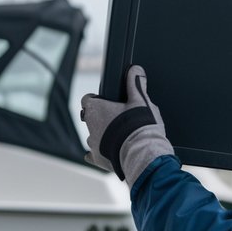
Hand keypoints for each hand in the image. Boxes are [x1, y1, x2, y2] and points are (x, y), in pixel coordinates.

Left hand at [80, 66, 173, 185]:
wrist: (144, 155)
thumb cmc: (141, 127)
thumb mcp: (142, 101)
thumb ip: (136, 84)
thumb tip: (135, 70)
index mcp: (97, 109)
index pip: (87, 99)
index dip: (97, 99)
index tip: (107, 101)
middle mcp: (90, 127)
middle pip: (91, 118)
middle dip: (102, 118)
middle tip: (118, 119)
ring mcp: (93, 144)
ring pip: (93, 136)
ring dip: (102, 135)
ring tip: (120, 136)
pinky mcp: (98, 160)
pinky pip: (93, 155)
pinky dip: (100, 152)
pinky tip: (109, 151)